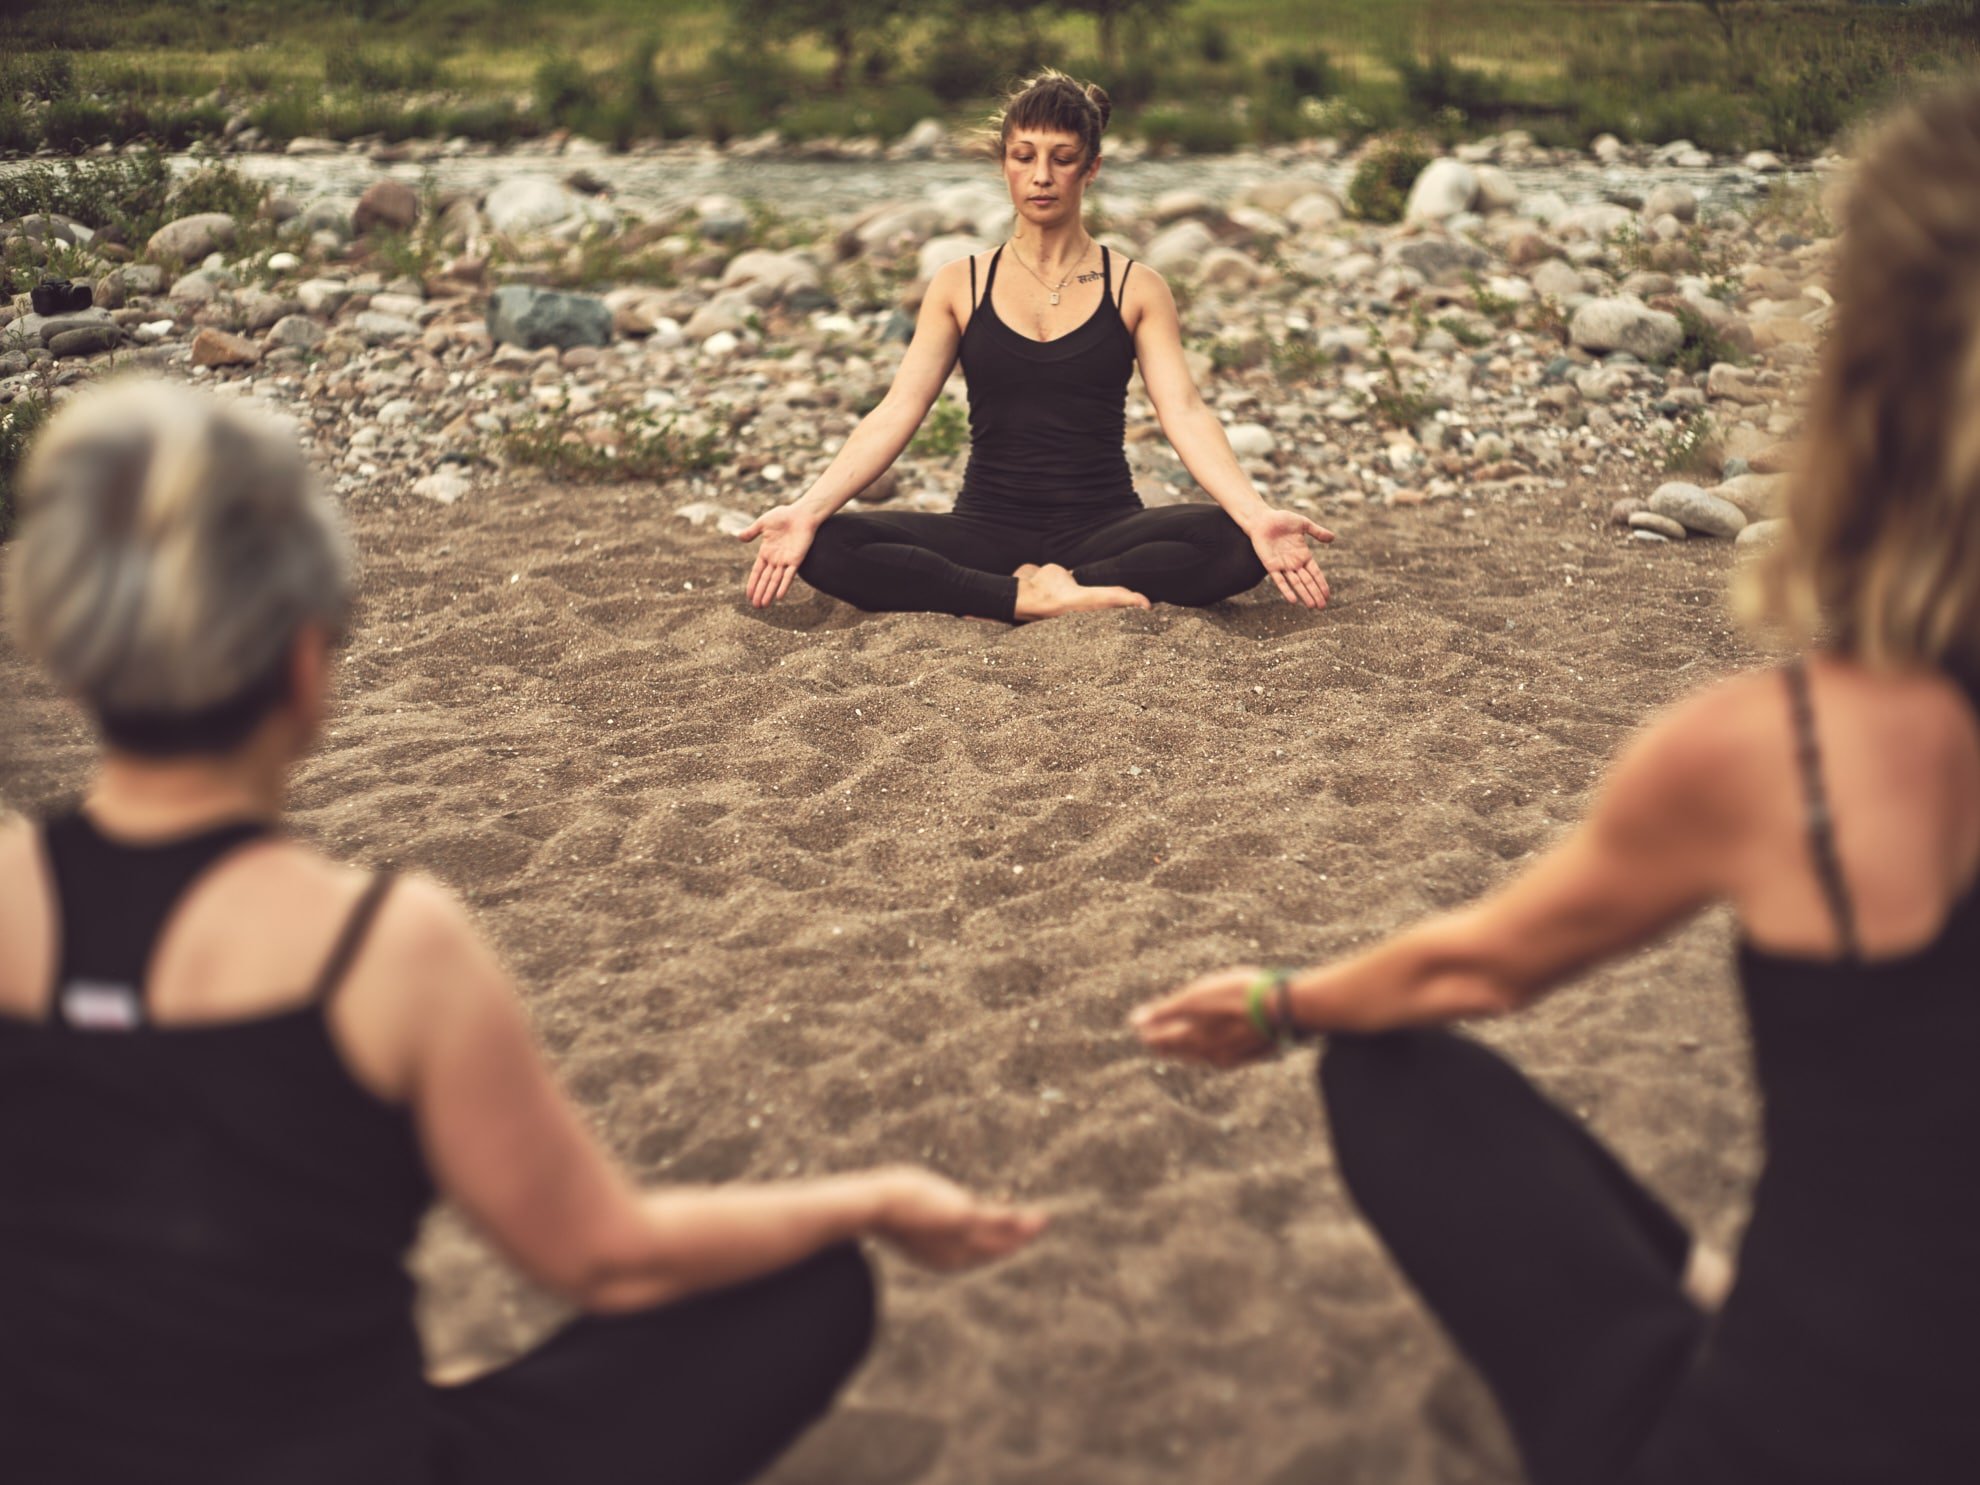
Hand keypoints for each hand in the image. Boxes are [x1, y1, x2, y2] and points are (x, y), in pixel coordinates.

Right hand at [738, 504, 819, 608]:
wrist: (802, 514)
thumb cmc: (784, 516)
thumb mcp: (763, 523)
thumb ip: (752, 532)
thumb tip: (739, 538)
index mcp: (766, 552)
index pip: (757, 571)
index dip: (752, 583)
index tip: (748, 596)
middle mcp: (775, 559)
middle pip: (765, 580)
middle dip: (760, 593)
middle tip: (756, 607)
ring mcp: (786, 560)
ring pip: (775, 581)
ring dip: (769, 593)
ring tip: (764, 606)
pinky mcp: (796, 560)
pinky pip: (789, 576)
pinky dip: (784, 586)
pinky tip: (779, 596)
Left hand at [866, 1167, 1047, 1270]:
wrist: (873, 1206)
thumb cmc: (878, 1207)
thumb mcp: (902, 1210)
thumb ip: (915, 1212)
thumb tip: (904, 1197)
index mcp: (938, 1258)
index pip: (973, 1254)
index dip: (993, 1244)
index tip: (1005, 1224)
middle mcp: (955, 1255)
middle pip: (993, 1251)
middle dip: (1016, 1241)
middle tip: (1037, 1229)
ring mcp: (962, 1237)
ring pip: (1002, 1239)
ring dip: (1026, 1231)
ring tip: (1044, 1223)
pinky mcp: (967, 1217)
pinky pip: (1002, 1222)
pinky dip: (1023, 1221)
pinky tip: (1038, 1217)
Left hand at [1130, 966, 1283, 1068]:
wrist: (1285, 1008)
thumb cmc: (1238, 997)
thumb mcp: (1195, 998)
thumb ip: (1164, 1011)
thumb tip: (1133, 1021)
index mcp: (1194, 1039)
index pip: (1162, 1039)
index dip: (1149, 1032)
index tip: (1139, 1028)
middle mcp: (1211, 1053)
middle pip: (1182, 1050)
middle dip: (1165, 1043)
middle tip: (1154, 1039)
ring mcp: (1233, 1055)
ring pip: (1202, 1054)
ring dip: (1188, 1048)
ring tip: (1180, 1045)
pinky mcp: (1253, 1052)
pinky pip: (1224, 1055)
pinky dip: (1212, 1049)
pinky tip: (1216, 1047)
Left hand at [1245, 509, 1333, 609]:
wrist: (1262, 519)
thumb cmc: (1281, 520)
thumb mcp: (1303, 524)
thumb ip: (1317, 532)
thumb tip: (1333, 538)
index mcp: (1303, 555)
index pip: (1315, 573)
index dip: (1321, 584)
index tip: (1328, 596)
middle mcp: (1294, 563)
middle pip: (1307, 581)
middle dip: (1315, 594)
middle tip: (1322, 607)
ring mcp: (1283, 565)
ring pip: (1296, 583)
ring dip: (1304, 595)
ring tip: (1311, 606)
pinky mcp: (1271, 565)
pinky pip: (1279, 580)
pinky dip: (1286, 590)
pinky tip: (1292, 600)